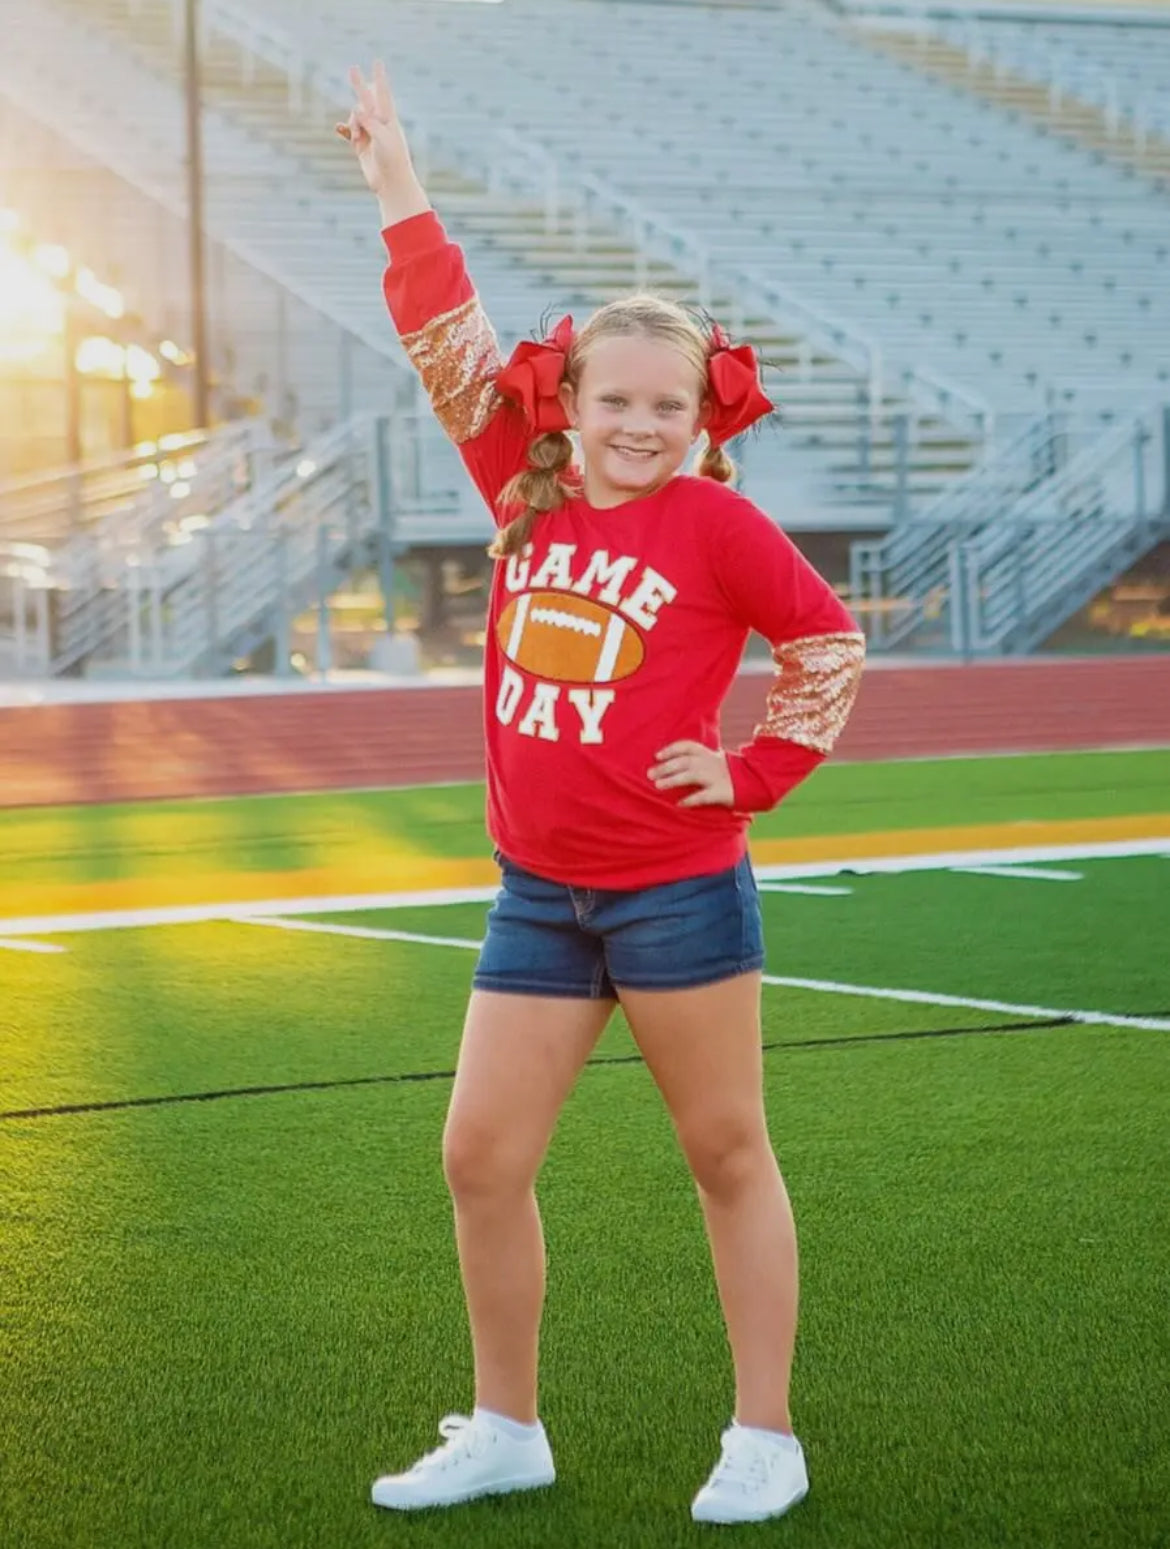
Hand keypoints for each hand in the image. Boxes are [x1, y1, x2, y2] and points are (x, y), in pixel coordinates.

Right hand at [336, 61, 418, 204]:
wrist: (391, 184)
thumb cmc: (392, 160)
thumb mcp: (383, 138)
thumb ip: (370, 122)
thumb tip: (357, 111)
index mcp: (388, 119)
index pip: (383, 93)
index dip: (379, 77)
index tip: (377, 62)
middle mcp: (379, 124)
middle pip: (366, 99)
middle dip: (359, 85)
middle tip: (352, 68)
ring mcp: (369, 134)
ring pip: (354, 118)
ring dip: (353, 124)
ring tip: (357, 138)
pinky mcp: (361, 146)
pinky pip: (349, 133)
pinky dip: (345, 130)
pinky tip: (339, 129)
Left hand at [648, 741, 734, 808]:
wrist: (756, 783)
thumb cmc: (728, 774)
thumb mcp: (715, 761)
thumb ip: (697, 760)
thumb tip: (672, 763)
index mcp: (709, 754)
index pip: (687, 746)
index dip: (671, 750)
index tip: (657, 755)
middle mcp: (711, 763)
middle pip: (685, 761)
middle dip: (666, 767)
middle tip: (650, 774)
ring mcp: (717, 777)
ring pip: (692, 775)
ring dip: (673, 780)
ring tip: (658, 786)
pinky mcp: (722, 793)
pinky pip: (704, 796)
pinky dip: (691, 799)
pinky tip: (679, 804)